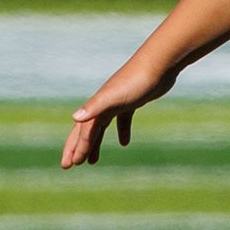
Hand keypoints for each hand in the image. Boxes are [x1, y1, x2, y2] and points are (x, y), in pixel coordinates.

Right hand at [63, 55, 179, 167]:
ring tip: (92, 161)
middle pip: (86, 130)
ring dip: (95, 143)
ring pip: (102, 126)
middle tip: (69, 166)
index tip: (71, 165)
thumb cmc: (137, 80)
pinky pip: (122, 120)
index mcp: (98, 105)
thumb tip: (74, 118)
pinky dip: (121, 131)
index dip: (77, 148)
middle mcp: (104, 104)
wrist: (160, 64)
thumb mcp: (114, 97)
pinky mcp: (132, 101)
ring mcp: (117, 102)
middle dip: (77, 147)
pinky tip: (124, 143)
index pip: (83, 131)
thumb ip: (94, 107)